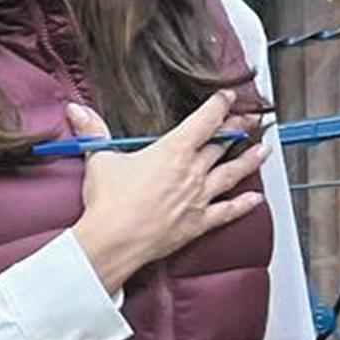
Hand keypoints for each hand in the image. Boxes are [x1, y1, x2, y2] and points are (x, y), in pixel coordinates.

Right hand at [68, 92, 262, 293]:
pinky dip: (243, 205)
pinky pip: (227, 211)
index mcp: (173, 150)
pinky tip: (255, 199)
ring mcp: (198, 197)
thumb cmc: (107, 202)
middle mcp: (192, 171)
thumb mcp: (99, 160)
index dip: (219, 105)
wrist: (112, 242)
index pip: (205, 119)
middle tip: (251, 122)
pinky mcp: (197, 223)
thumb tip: (76, 110)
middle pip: (223, 144)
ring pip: (232, 173)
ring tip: (263, 150)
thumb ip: (94, 132)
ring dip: (250, 161)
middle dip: (238, 130)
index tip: (227, 97)